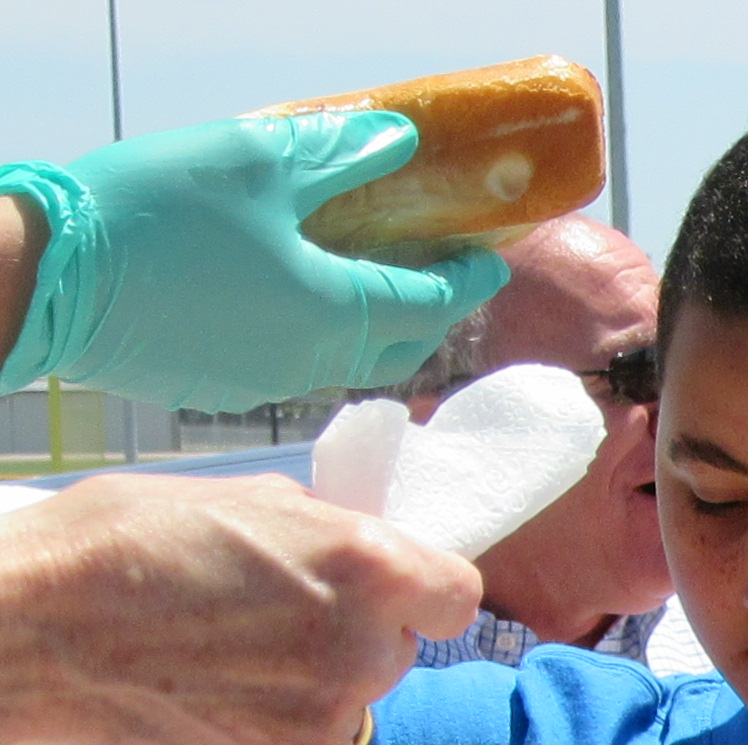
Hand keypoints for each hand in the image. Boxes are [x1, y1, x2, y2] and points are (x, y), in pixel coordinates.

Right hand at [0, 114, 508, 409]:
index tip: (490, 258)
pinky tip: (294, 298)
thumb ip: (339, 155)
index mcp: (335, 313)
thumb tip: (399, 143)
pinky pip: (291, 364)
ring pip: (344, 360)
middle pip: (398, 345)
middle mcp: (310, 362)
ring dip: (372, 325)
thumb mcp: (257, 161)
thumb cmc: (155, 214)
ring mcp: (263, 382)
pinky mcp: (218, 386)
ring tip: (373, 281)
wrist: (45, 277)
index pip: (432, 304)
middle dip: (430, 311)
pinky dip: (315, 334)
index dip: (468, 279)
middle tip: (441, 273)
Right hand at [0, 473, 478, 744]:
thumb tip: (353, 541)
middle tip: (264, 629)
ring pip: (346, 713)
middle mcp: (364, 653)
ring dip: (306, 698)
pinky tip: (206, 714)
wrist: (31, 632)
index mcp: (369, 568)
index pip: (456, 595)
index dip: (419, 595)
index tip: (386, 599)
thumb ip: (322, 529)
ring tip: (220, 671)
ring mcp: (326, 728)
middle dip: (347, 642)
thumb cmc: (122, 546)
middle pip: (393, 654)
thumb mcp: (243, 499)